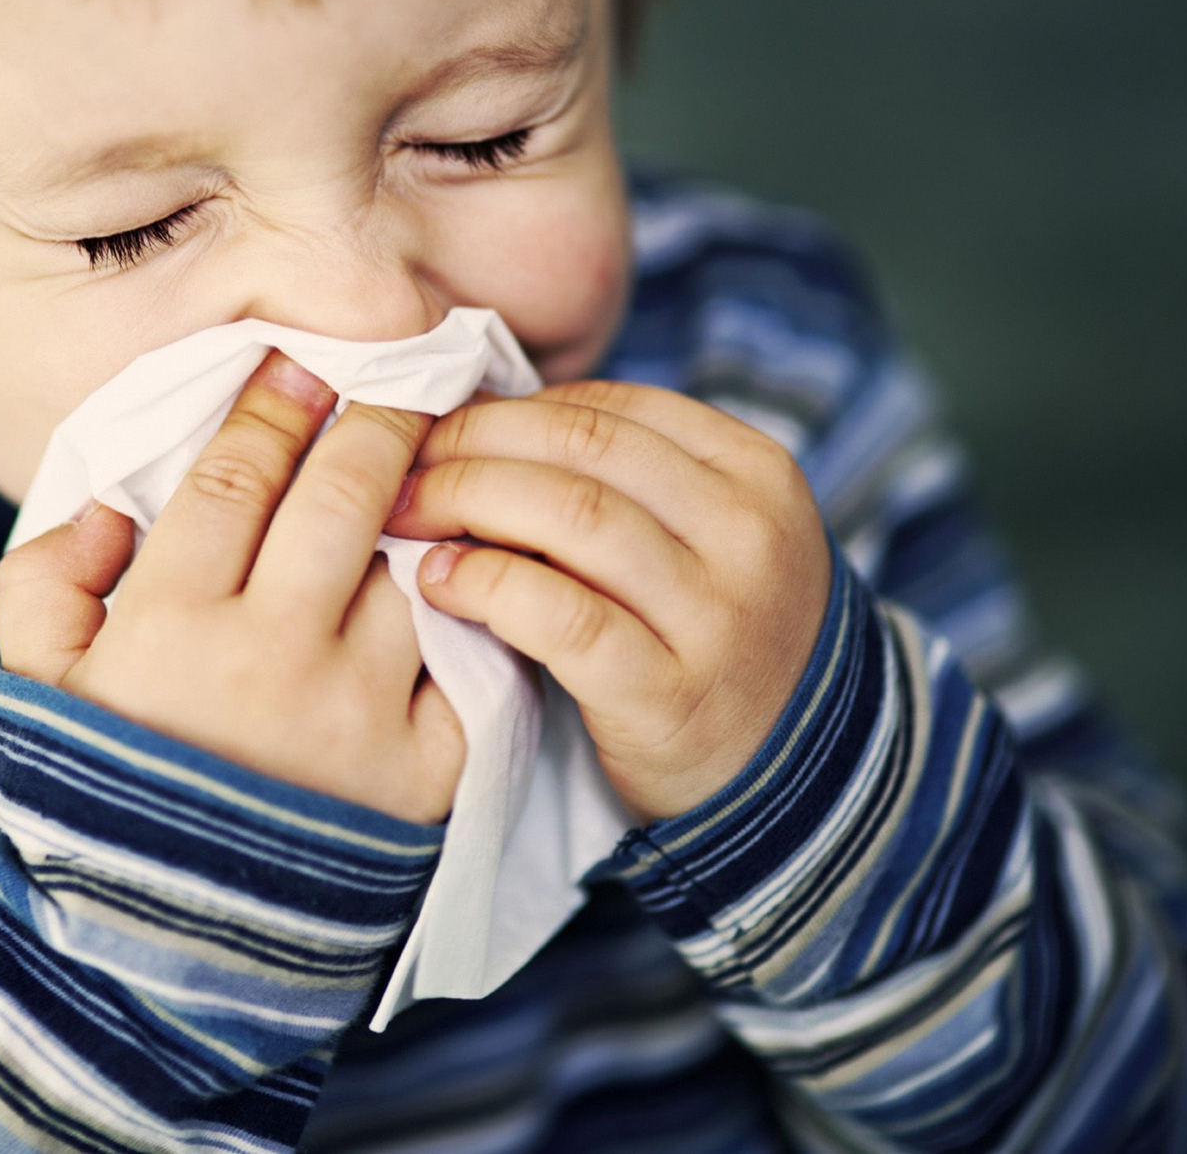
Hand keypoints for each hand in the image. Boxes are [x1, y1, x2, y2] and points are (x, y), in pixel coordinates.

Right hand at [0, 350, 465, 825]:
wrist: (170, 956)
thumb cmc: (102, 800)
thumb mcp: (35, 692)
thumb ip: (43, 583)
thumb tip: (110, 508)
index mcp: (171, 624)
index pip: (236, 475)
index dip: (271, 403)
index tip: (299, 360)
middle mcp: (271, 655)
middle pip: (343, 495)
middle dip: (376, 417)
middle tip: (398, 375)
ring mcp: (358, 712)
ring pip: (410, 564)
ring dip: (426, 505)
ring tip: (441, 462)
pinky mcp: (426, 768)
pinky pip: (461, 655)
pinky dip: (463, 604)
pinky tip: (464, 567)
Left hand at [382, 379, 832, 823]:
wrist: (785, 781)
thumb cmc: (708, 635)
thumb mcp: (701, 533)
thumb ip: (617, 475)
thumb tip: (477, 414)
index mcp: (755, 470)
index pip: (606, 406)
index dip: (504, 409)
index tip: (436, 426)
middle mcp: (749, 533)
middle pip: (579, 448)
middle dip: (470, 445)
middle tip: (401, 466)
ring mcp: (719, 616)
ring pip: (569, 516)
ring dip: (465, 501)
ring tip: (406, 515)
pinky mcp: (672, 696)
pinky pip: (561, 617)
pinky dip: (486, 586)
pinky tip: (439, 582)